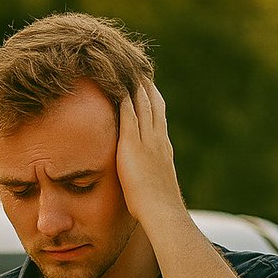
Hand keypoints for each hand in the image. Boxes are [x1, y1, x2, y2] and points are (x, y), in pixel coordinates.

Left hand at [116, 81, 184, 227]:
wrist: (162, 210)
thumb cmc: (159, 208)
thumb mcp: (155, 186)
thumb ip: (149, 178)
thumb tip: (144, 183)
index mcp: (163, 147)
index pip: (158, 115)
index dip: (152, 98)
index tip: (146, 84)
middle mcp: (157, 138)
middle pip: (152, 102)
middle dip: (144, 84)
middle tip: (136, 66)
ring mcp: (147, 139)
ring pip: (141, 103)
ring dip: (134, 84)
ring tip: (125, 68)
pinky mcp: (132, 144)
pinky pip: (127, 114)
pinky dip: (122, 97)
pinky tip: (114, 85)